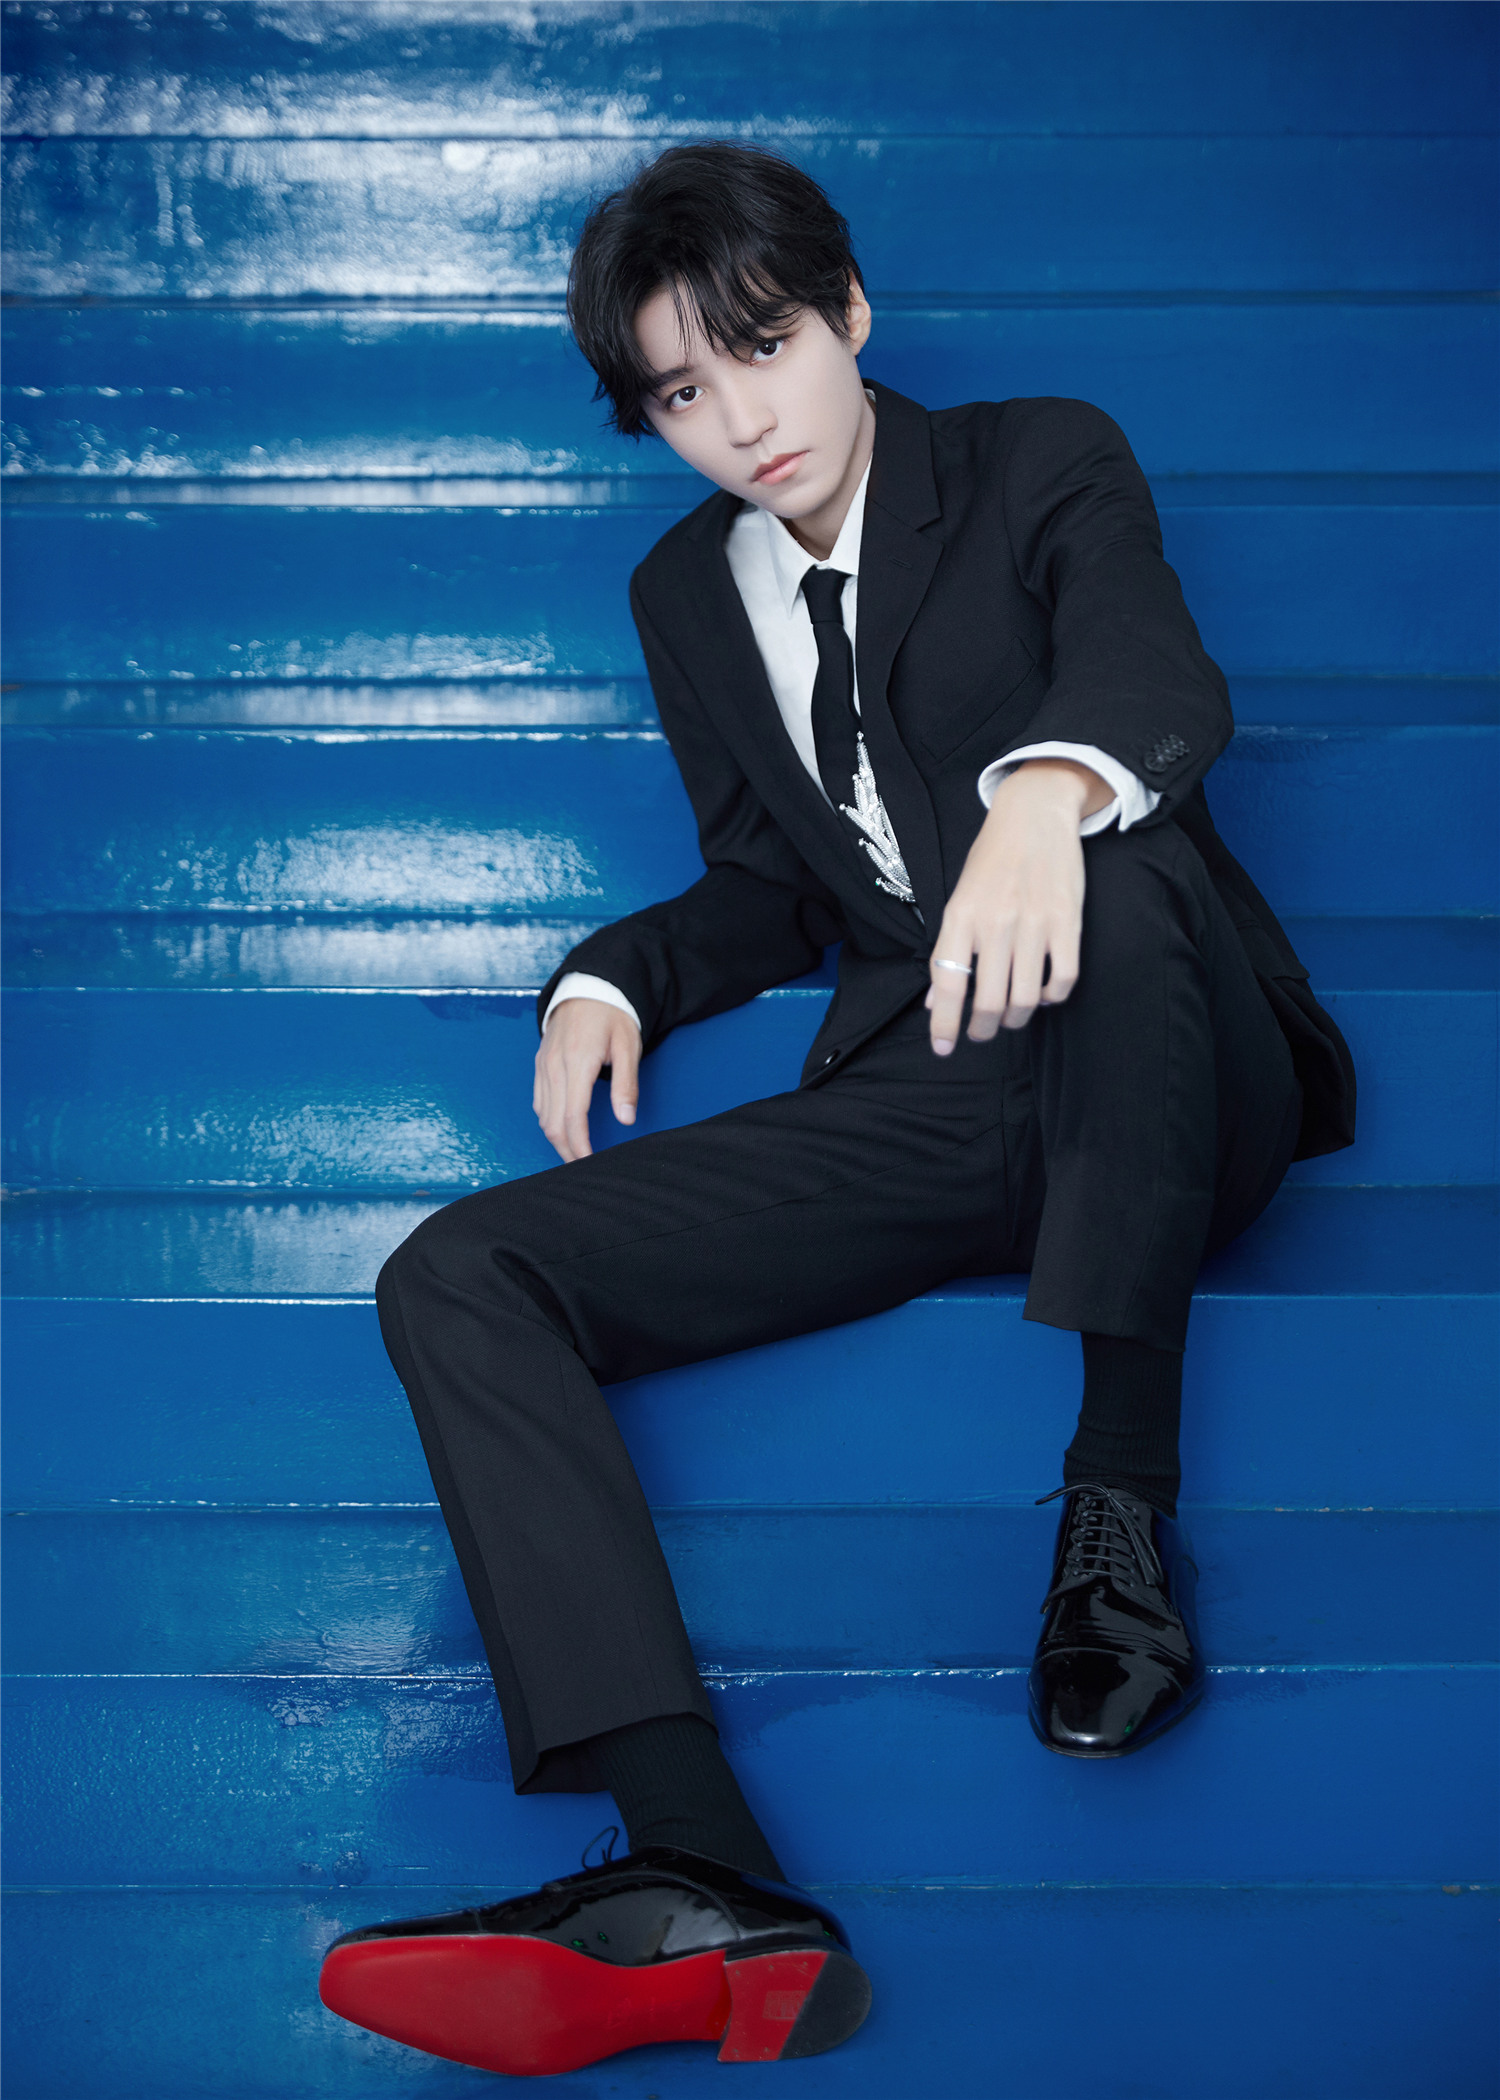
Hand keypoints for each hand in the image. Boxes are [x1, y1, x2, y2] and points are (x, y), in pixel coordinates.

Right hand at [533, 998, 640, 1160]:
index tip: (590, 1162)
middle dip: (567, 1150)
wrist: (588, 986)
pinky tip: (562, 1128)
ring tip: (575, 1153)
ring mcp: (543, 1064)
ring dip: (557, 1138)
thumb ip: (626, 1085)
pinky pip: (539, 1101)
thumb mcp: (628, 1046)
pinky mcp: (539, 1063)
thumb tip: (626, 1119)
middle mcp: (554, 1065)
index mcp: (578, 1060)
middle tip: (583, 1167)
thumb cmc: (612, 1015)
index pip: (574, 1116)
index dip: (581, 1145)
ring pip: (543, 1115)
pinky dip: (548, 1120)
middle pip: (554, 1122)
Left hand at [926, 759, 1110, 1053]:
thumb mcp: (959, 898)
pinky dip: (1052, 997)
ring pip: (1025, 998)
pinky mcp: (1067, 923)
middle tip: (983, 1032)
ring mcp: (1034, 924)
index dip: (943, 1024)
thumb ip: (950, 949)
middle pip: (988, 1001)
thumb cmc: (991, 860)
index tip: (944, 1049)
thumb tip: (935, 1001)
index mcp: (961, 917)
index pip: (948, 984)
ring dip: (1016, 1018)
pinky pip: (1063, 980)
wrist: (1034, 814)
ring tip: (1011, 1015)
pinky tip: (1044, 992)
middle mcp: (995, 923)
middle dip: (983, 1030)